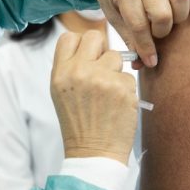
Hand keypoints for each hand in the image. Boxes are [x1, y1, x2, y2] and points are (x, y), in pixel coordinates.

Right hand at [50, 30, 138, 164]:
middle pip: (96, 37)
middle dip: (102, 51)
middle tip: (101, 71)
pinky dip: (126, 90)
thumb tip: (92, 47)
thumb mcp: (62, 93)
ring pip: (116, 56)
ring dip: (115, 72)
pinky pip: (129, 77)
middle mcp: (79, 72)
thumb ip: (71, 67)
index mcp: (60, 73)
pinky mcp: (122, 88)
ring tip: (108, 95)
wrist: (93, 153)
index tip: (87, 58)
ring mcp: (102, 78)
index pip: (70, 37)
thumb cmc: (79, 124)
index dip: (81, 45)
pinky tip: (117, 106)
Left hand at [89, 0, 189, 67]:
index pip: (139, 25)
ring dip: (178, 16)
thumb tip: (142, 63)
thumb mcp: (114, 16)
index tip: (151, 60)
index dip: (146, 47)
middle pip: (163, 13)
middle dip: (161, 31)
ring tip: (170, 21)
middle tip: (156, 33)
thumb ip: (130, 38)